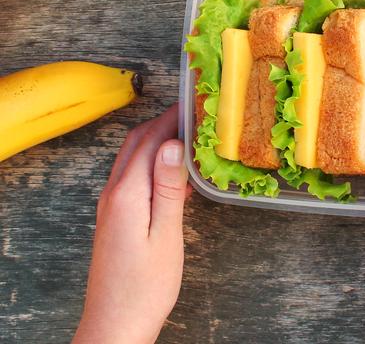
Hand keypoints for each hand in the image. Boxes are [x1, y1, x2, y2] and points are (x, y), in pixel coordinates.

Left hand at [73, 105, 189, 343]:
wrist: (115, 324)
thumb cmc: (146, 286)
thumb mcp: (164, 235)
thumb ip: (167, 188)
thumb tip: (172, 145)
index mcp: (127, 194)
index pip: (149, 141)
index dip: (171, 118)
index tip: (193, 103)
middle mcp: (114, 193)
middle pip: (135, 143)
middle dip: (162, 122)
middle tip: (193, 114)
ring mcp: (111, 205)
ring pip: (132, 158)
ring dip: (156, 140)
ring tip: (187, 136)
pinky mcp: (115, 217)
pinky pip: (132, 177)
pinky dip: (151, 163)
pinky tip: (174, 174)